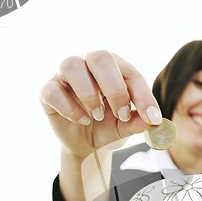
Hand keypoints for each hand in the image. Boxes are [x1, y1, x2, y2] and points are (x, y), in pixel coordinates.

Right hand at [40, 50, 161, 159]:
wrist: (85, 143)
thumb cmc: (109, 125)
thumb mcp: (127, 126)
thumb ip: (139, 122)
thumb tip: (154, 124)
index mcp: (114, 68)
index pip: (131, 73)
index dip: (143, 96)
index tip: (152, 119)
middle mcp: (89, 65)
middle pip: (100, 57)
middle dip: (115, 88)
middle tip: (122, 114)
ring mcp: (65, 76)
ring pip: (72, 65)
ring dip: (89, 93)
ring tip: (98, 116)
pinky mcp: (48, 91)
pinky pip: (53, 90)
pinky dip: (70, 108)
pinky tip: (82, 120)